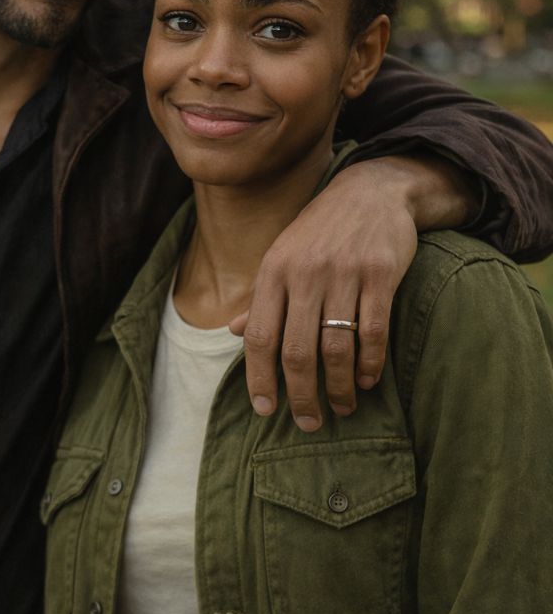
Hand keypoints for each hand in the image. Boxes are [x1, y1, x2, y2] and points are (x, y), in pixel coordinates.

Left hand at [231, 153, 477, 427]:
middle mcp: (305, 273)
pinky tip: (367, 380)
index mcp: (274, 271)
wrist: (371, 190)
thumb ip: (260, 296)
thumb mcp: (282, 255)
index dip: (259, 378)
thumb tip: (233, 333)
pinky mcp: (381, 273)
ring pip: (337, 347)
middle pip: (298, 351)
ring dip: (339, 386)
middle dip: (302, 395)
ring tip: (342, 407)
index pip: (259, 336)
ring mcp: (344, 273)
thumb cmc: (320, 230)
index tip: (265, 409)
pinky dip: (370, 362)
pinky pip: (374, 330)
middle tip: (309, 422)